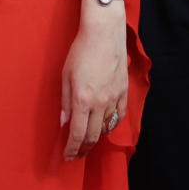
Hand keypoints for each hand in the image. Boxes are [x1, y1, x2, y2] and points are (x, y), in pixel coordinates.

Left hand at [59, 7, 126, 159]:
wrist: (104, 33)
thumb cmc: (81, 50)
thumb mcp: (65, 75)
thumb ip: (65, 101)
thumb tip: (64, 122)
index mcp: (82, 99)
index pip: (77, 134)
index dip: (71, 149)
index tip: (67, 156)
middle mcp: (100, 103)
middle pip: (92, 136)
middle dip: (82, 149)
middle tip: (76, 155)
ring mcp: (114, 98)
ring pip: (106, 128)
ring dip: (95, 138)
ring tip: (87, 142)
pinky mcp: (123, 92)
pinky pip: (118, 117)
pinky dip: (110, 126)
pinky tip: (104, 128)